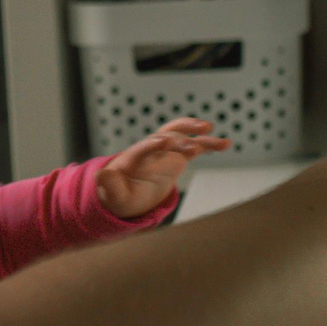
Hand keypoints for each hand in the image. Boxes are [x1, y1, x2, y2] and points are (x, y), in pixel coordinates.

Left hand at [97, 117, 232, 217]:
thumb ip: (109, 185)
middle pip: (163, 136)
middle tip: (191, 145)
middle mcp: (150, 150)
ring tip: (210, 130)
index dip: (151, 145)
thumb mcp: (114, 196)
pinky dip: (209, 144)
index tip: (162, 141)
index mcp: (132, 160)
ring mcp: (166, 150)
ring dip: (194, 132)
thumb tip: (100, 175)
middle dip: (176, 139)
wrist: (130, 192)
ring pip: (181, 135)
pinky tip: (226, 144)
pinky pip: (195, 146)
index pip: (141, 149)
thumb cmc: (120, 195)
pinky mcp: (178, 155)